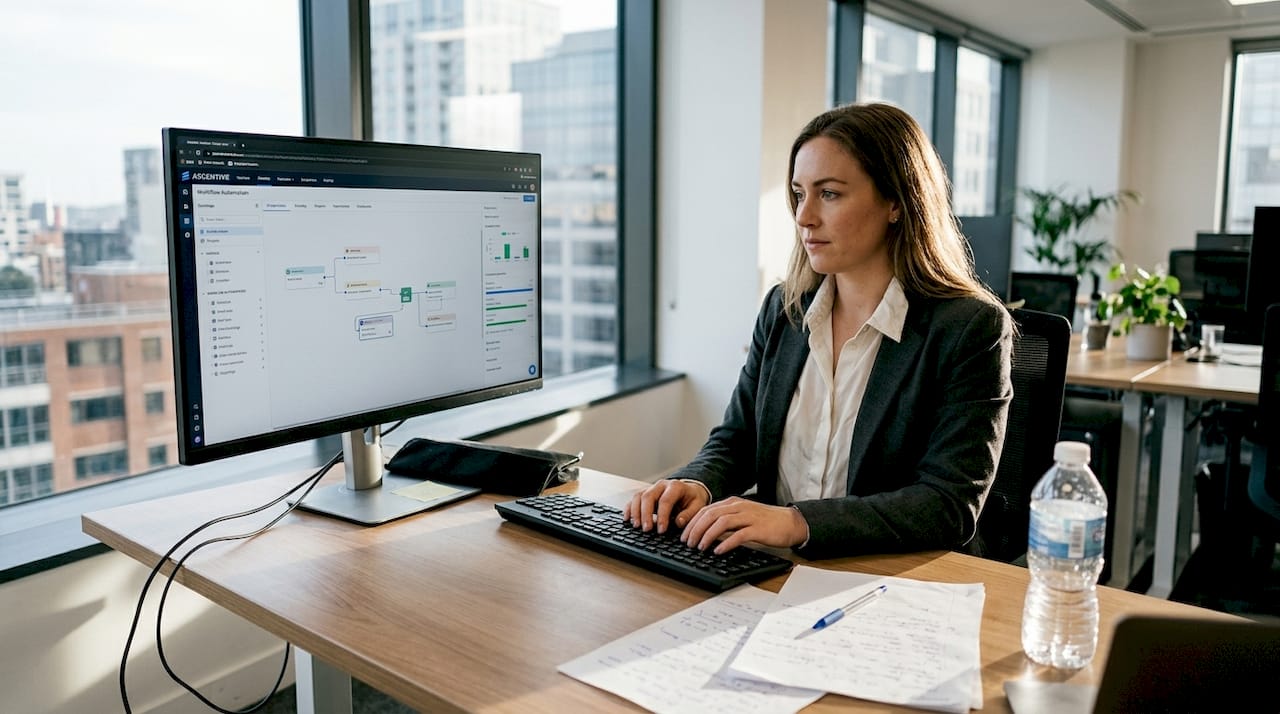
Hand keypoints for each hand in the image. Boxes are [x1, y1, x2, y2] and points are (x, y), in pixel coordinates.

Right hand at [623, 479, 709, 534]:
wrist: (689, 491)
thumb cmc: (693, 499)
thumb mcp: (698, 505)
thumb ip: (689, 514)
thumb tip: (678, 522)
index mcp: (675, 486)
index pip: (665, 500)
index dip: (662, 516)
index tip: (661, 530)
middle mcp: (661, 485)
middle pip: (648, 496)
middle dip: (646, 514)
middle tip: (646, 529)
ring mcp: (652, 488)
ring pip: (638, 496)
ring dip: (635, 512)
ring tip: (636, 526)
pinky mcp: (645, 494)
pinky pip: (633, 499)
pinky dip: (629, 508)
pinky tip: (627, 519)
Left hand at [681, 497, 809, 553]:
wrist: (790, 522)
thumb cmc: (766, 522)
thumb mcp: (742, 516)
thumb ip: (726, 519)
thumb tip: (706, 531)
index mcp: (733, 503)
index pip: (706, 510)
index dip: (692, 523)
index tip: (684, 535)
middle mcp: (739, 507)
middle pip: (710, 515)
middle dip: (695, 529)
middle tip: (688, 543)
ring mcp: (749, 517)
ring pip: (721, 523)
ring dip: (707, 536)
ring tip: (699, 547)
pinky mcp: (758, 529)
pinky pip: (738, 535)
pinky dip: (726, 543)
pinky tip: (718, 551)